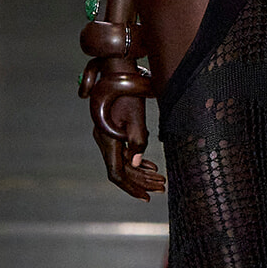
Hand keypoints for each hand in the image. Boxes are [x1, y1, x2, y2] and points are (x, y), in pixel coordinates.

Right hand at [80, 57, 165, 201]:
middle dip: (142, 181)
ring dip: (142, 172)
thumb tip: (137, 164)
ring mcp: (106, 136)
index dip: (132, 187)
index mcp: (108, 139)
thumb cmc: (129, 91)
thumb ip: (137, 141)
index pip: (117, 174)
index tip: (147, 197)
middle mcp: (103, 141)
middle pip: (122, 170)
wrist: (116, 71)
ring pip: (123, 162)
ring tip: (161, 179)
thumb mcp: (137, 116)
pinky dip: (137, 160)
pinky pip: (123, 151)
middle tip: (163, 187)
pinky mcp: (112, 131)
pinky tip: (151, 165)